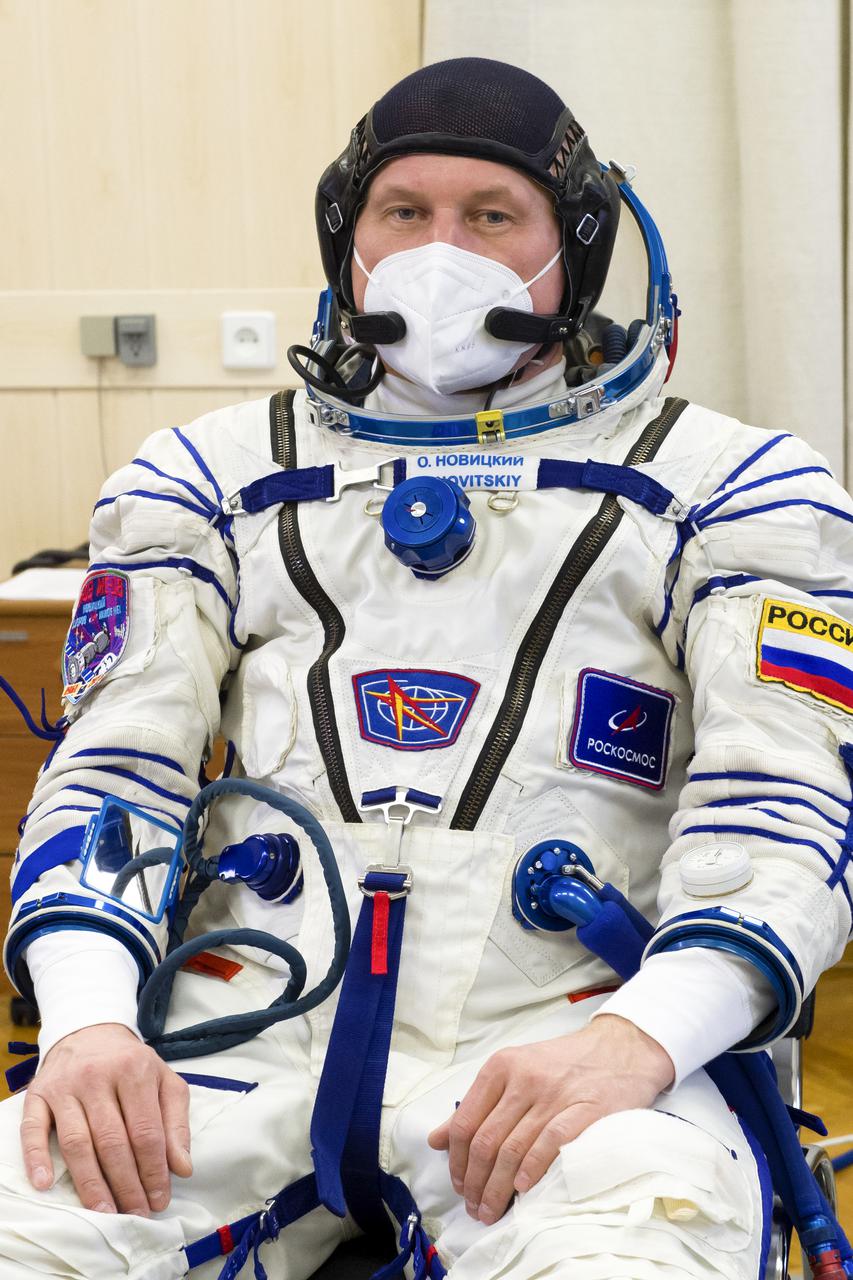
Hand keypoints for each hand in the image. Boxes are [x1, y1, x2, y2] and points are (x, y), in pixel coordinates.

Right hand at [21, 1023, 191, 1215]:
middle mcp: (98, 1076)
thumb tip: (182, 1168)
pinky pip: (33, 1130)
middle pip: (113, 1141)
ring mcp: (65, 1086)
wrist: (90, 1030)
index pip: (146, 1131)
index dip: (154, 1171)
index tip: (159, 1200)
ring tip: (105, 1212)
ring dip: (90, 1183)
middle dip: (126, 1184)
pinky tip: (45, 1184)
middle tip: (135, 1214)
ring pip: (77, 1142)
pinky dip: (36, 1158)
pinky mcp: (38, 1095)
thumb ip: (176, 1122)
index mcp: (135, 1070)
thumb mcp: (164, 1080)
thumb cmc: (131, 1064)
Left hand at [427, 1014, 673, 1225]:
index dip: (457, 1161)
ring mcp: (555, 1094)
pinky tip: (522, 1188)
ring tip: (492, 1209)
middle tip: (474, 1207)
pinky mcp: (585, 1109)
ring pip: (513, 1149)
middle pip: (487, 1140)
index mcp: (502, 1066)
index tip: (459, 1185)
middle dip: (475, 1182)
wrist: (620, 1049)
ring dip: (498, 1188)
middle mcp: (524, 1078)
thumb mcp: (514, 1072)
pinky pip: (550, 1143)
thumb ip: (477, 1104)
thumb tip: (436, 1139)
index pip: (466, 1122)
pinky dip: (532, 1169)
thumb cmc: (563, 1065)